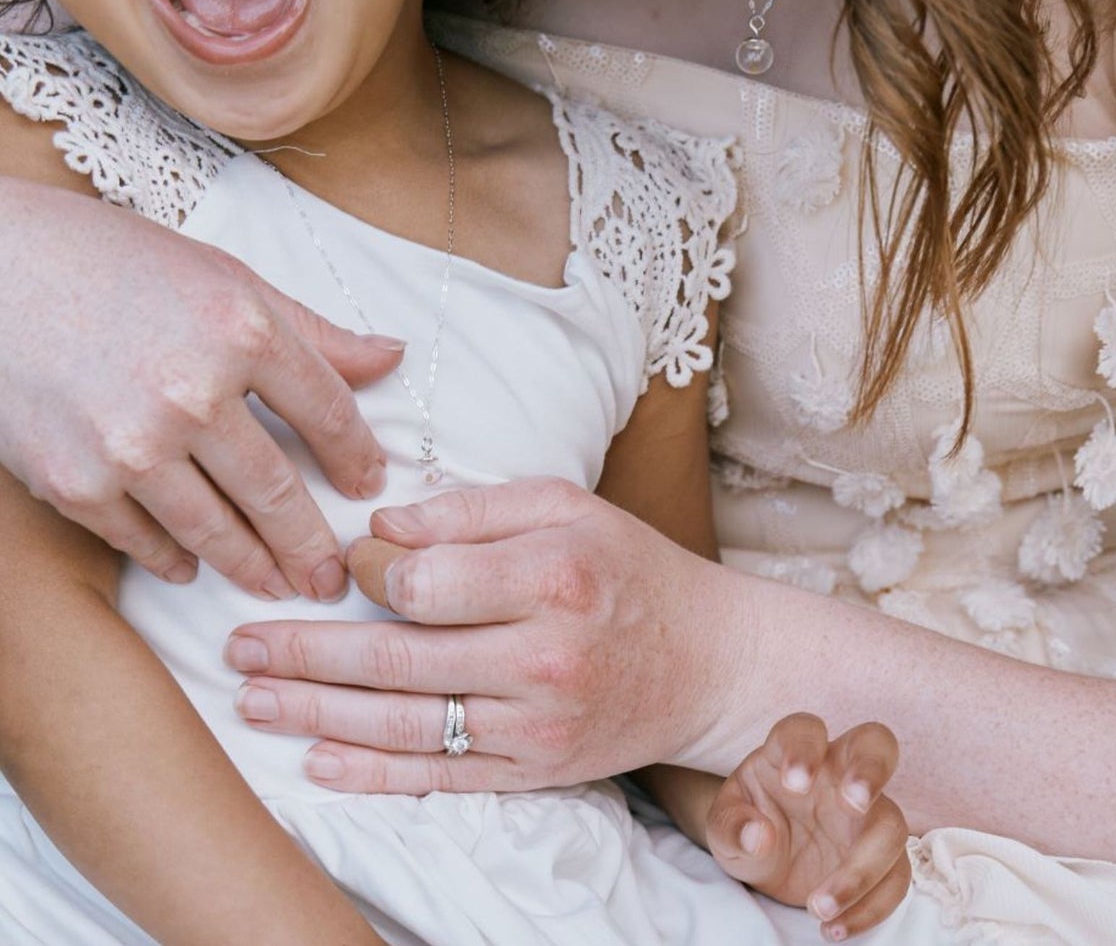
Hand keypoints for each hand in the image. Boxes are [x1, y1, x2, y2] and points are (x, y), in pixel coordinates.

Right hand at [0, 179, 398, 598]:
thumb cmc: (118, 264)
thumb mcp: (230, 280)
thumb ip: (314, 332)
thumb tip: (391, 358)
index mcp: (243, 331)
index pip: (327, 412)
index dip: (356, 458)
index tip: (369, 489)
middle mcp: (191, 393)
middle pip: (276, 490)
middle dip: (313, 544)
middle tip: (335, 577)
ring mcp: (129, 444)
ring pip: (214, 529)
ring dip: (254, 566)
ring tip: (280, 585)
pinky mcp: (73, 481)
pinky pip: (142, 539)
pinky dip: (174, 559)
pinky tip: (194, 566)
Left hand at [227, 478, 745, 790]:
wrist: (708, 661)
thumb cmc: (631, 568)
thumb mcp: (567, 506)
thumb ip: (472, 510)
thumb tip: (379, 530)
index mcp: (553, 573)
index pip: (426, 582)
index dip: (370, 573)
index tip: (344, 563)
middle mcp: (545, 654)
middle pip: (399, 661)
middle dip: (306, 655)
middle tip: (239, 647)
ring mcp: (539, 723)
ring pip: (406, 725)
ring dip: (318, 717)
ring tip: (255, 699)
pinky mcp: (536, 771)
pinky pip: (440, 778)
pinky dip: (373, 772)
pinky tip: (318, 760)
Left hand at [706, 714, 909, 940]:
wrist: (762, 855)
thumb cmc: (747, 822)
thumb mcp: (724, 826)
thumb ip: (733, 825)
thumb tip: (759, 835)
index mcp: (794, 751)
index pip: (805, 730)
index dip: (804, 749)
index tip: (794, 783)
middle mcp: (838, 772)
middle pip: (876, 745)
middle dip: (872, 769)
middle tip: (853, 803)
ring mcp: (864, 813)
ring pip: (892, 824)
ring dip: (862, 870)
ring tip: (818, 907)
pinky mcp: (879, 854)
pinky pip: (896, 876)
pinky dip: (872, 906)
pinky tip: (835, 927)